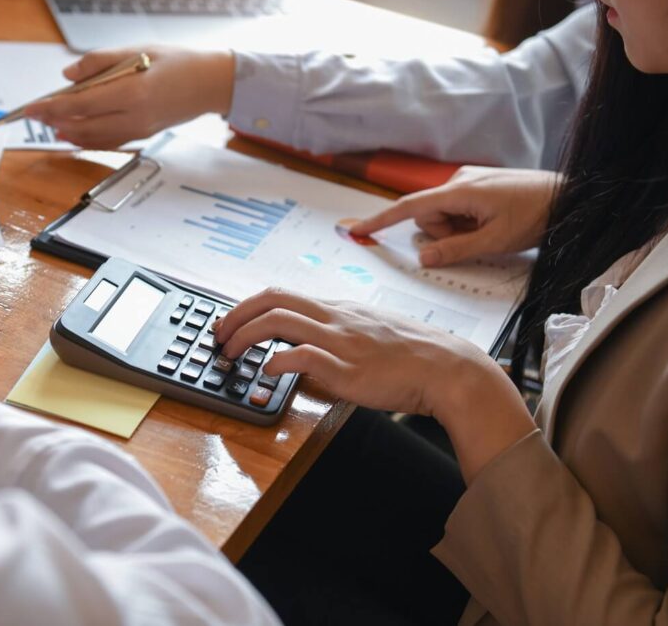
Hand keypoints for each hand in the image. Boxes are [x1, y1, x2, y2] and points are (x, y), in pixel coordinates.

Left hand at [24, 46, 234, 148]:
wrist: (209, 85)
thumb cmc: (176, 62)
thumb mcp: (137, 50)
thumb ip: (100, 62)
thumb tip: (69, 75)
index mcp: (132, 92)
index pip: (80, 104)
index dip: (51, 107)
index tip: (31, 107)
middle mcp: (134, 117)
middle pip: (82, 125)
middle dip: (54, 121)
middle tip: (33, 114)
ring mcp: (139, 130)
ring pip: (93, 139)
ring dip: (68, 133)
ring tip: (48, 125)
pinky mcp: (142, 136)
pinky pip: (108, 142)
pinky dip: (86, 140)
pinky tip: (73, 134)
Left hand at [214, 288, 535, 481]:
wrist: (448, 369)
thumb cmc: (413, 354)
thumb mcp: (370, 331)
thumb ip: (338, 333)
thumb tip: (309, 347)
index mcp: (338, 308)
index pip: (281, 294)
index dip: (248, 306)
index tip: (230, 321)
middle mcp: (334, 317)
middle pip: (271, 299)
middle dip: (235, 315)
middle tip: (218, 335)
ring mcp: (340, 341)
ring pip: (278, 321)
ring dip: (245, 336)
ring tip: (231, 354)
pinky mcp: (347, 368)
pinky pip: (302, 356)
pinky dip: (277, 362)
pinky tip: (268, 372)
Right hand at [351, 166, 558, 266]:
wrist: (572, 196)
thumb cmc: (537, 215)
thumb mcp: (495, 241)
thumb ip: (455, 250)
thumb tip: (423, 258)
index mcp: (458, 190)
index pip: (408, 207)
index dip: (381, 221)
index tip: (357, 230)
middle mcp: (458, 181)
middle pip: (428, 217)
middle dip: (444, 234)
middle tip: (477, 240)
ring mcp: (469, 182)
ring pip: (444, 216)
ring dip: (459, 231)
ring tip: (491, 231)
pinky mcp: (479, 186)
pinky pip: (459, 210)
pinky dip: (468, 223)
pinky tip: (493, 224)